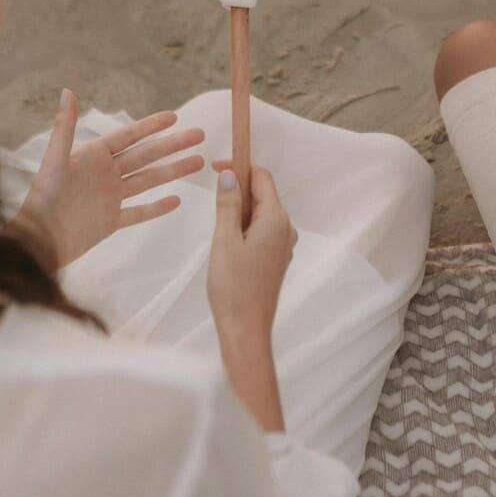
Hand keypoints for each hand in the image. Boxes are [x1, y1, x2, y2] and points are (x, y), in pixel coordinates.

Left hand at [13, 89, 204, 267]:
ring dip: (174, 171)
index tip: (175, 116)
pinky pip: (139, 212)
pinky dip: (157, 207)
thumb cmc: (42, 200)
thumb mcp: (55, 161)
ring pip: (149, 181)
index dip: (151, 126)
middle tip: (200, 134)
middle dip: (173, 145)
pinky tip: (177, 200)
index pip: (128, 136)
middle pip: (146, 155)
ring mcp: (111, 198)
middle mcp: (105, 174)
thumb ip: (65, 127)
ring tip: (199, 161)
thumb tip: (66, 91)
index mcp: (93, 157)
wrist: (38, 242)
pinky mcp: (111, 222)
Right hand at [207, 164, 297, 432]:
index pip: (262, 178)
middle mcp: (286, 229)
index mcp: (276, 220)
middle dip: (237, 189)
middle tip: (210, 196)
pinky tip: (226, 241)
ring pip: (260, 214)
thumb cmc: (233, 287)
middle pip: (262, 194)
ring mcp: (283, 245)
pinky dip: (243, 226)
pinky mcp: (275, 259)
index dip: (240, 166)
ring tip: (216, 225)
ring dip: (238, 210)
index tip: (214, 166)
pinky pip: (260, 231)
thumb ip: (227, 205)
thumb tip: (229, 174)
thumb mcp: (224, 240)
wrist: (246, 330)